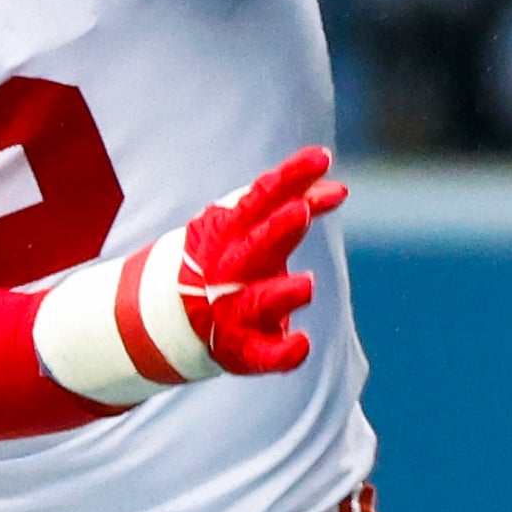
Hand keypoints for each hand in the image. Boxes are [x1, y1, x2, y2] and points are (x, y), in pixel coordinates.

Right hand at [33, 146, 348, 403]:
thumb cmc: (228, 258)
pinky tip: (302, 346)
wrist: (172, 317)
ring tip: (307, 285)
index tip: (322, 158)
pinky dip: (280, 353)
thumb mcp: (252, 226)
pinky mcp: (240, 349)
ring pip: (256, 301)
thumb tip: (338, 187)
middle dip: (277, 229)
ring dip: (281, 293)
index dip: (290, 177)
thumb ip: (295, 203)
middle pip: (254, 246)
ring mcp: (232, 310)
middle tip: (302, 211)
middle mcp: (228, 268)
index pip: (260, 198)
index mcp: (229, 231)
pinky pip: (260, 354)